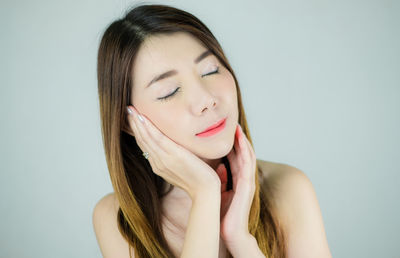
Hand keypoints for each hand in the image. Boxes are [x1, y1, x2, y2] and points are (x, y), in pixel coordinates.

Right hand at [126, 105, 220, 199]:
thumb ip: (175, 158)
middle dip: (133, 125)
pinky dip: (148, 128)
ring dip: (137, 123)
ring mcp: (164, 159)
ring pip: (146, 138)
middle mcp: (158, 163)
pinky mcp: (173, 155)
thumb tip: (175, 148)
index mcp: (159, 166)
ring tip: (130, 110)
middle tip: (127, 110)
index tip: (132, 119)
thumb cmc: (198, 179)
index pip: (145, 146)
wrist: (205, 190)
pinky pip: (157, 139)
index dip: (137, 132)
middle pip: (142, 141)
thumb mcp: (182, 168)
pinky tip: (141, 118)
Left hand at [218, 124, 256, 248]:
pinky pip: (248, 163)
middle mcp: (245, 178)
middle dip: (238, 138)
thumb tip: (220, 168)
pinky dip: (245, 150)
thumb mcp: (222, 193)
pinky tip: (241, 140)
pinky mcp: (248, 184)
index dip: (232, 144)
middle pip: (243, 153)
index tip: (225, 130)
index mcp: (238, 180)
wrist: (231, 231)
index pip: (236, 157)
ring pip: (247, 155)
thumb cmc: (225, 214)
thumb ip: (222, 180)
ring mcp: (248, 180)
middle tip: (231, 123)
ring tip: (236, 127)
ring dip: (242, 141)